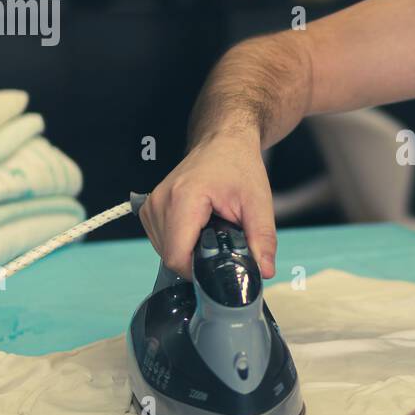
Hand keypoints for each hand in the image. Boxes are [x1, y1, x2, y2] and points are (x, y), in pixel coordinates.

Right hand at [138, 132, 277, 279]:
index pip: (177, 256)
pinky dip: (181, 242)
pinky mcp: (150, 208)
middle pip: (171, 256)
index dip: (199, 271)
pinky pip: (161, 240)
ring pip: (164, 251)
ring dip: (189, 251)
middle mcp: (160, 202)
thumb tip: (265, 271)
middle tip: (223, 243)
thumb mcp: (258, 203)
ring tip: (211, 231)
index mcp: (184, 199)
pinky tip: (199, 228)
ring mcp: (151, 205)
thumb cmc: (239, 166)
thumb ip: (262, 239)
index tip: (220, 267)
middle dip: (198, 260)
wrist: (223, 142)